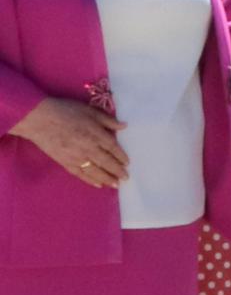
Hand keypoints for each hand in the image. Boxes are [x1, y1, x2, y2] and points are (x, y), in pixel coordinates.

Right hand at [9, 96, 125, 191]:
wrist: (39, 119)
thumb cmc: (65, 111)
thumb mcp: (90, 110)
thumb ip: (107, 120)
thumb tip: (124, 126)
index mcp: (96, 134)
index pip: (113, 148)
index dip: (121, 156)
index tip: (127, 163)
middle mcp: (89, 148)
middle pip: (107, 162)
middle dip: (117, 171)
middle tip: (125, 178)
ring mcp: (76, 157)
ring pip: (95, 171)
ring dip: (107, 178)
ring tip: (116, 184)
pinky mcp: (65, 162)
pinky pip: (80, 174)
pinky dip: (90, 180)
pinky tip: (97, 184)